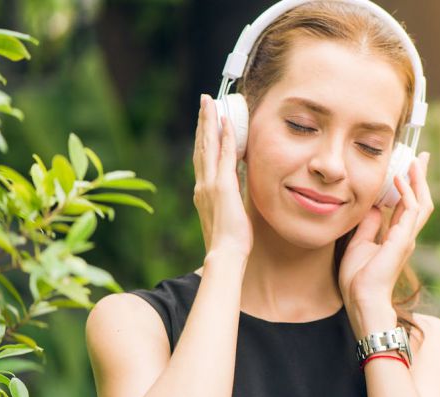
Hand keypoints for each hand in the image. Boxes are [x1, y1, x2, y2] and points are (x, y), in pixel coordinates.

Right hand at [192, 94, 252, 259]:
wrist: (225, 254)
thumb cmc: (230, 240)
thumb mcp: (229, 213)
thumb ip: (230, 197)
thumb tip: (238, 187)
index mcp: (204, 191)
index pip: (203, 157)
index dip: (204, 137)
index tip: (207, 120)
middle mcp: (203, 184)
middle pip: (202, 145)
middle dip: (204, 121)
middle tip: (206, 101)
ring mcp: (211, 184)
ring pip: (209, 145)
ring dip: (210, 122)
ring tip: (212, 102)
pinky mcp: (223, 186)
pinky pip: (225, 156)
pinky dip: (225, 138)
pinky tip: (227, 123)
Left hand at [338, 152, 432, 308]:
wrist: (363, 298)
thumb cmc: (359, 279)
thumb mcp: (359, 244)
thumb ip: (368, 225)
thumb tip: (373, 207)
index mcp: (396, 236)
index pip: (407, 205)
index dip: (408, 186)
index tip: (407, 167)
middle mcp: (406, 235)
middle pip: (420, 200)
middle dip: (420, 178)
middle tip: (420, 157)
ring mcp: (407, 237)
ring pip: (421, 202)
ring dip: (419, 180)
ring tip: (416, 161)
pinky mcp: (403, 239)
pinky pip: (411, 210)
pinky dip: (407, 192)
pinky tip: (399, 178)